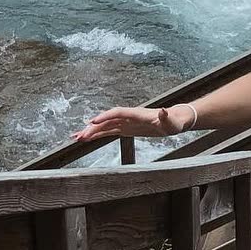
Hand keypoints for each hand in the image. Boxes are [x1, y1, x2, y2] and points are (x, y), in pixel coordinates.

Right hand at [72, 105, 193, 142]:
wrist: (173, 121)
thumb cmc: (172, 121)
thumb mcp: (170, 121)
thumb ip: (165, 117)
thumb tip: (164, 111)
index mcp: (136, 113)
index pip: (117, 113)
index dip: (105, 117)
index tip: (93, 122)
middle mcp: (128, 117)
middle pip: (107, 121)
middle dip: (93, 128)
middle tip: (80, 136)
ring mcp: (126, 123)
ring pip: (105, 126)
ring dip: (91, 131)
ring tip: (77, 138)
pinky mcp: (126, 129)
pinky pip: (109, 131)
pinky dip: (98, 135)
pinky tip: (88, 138)